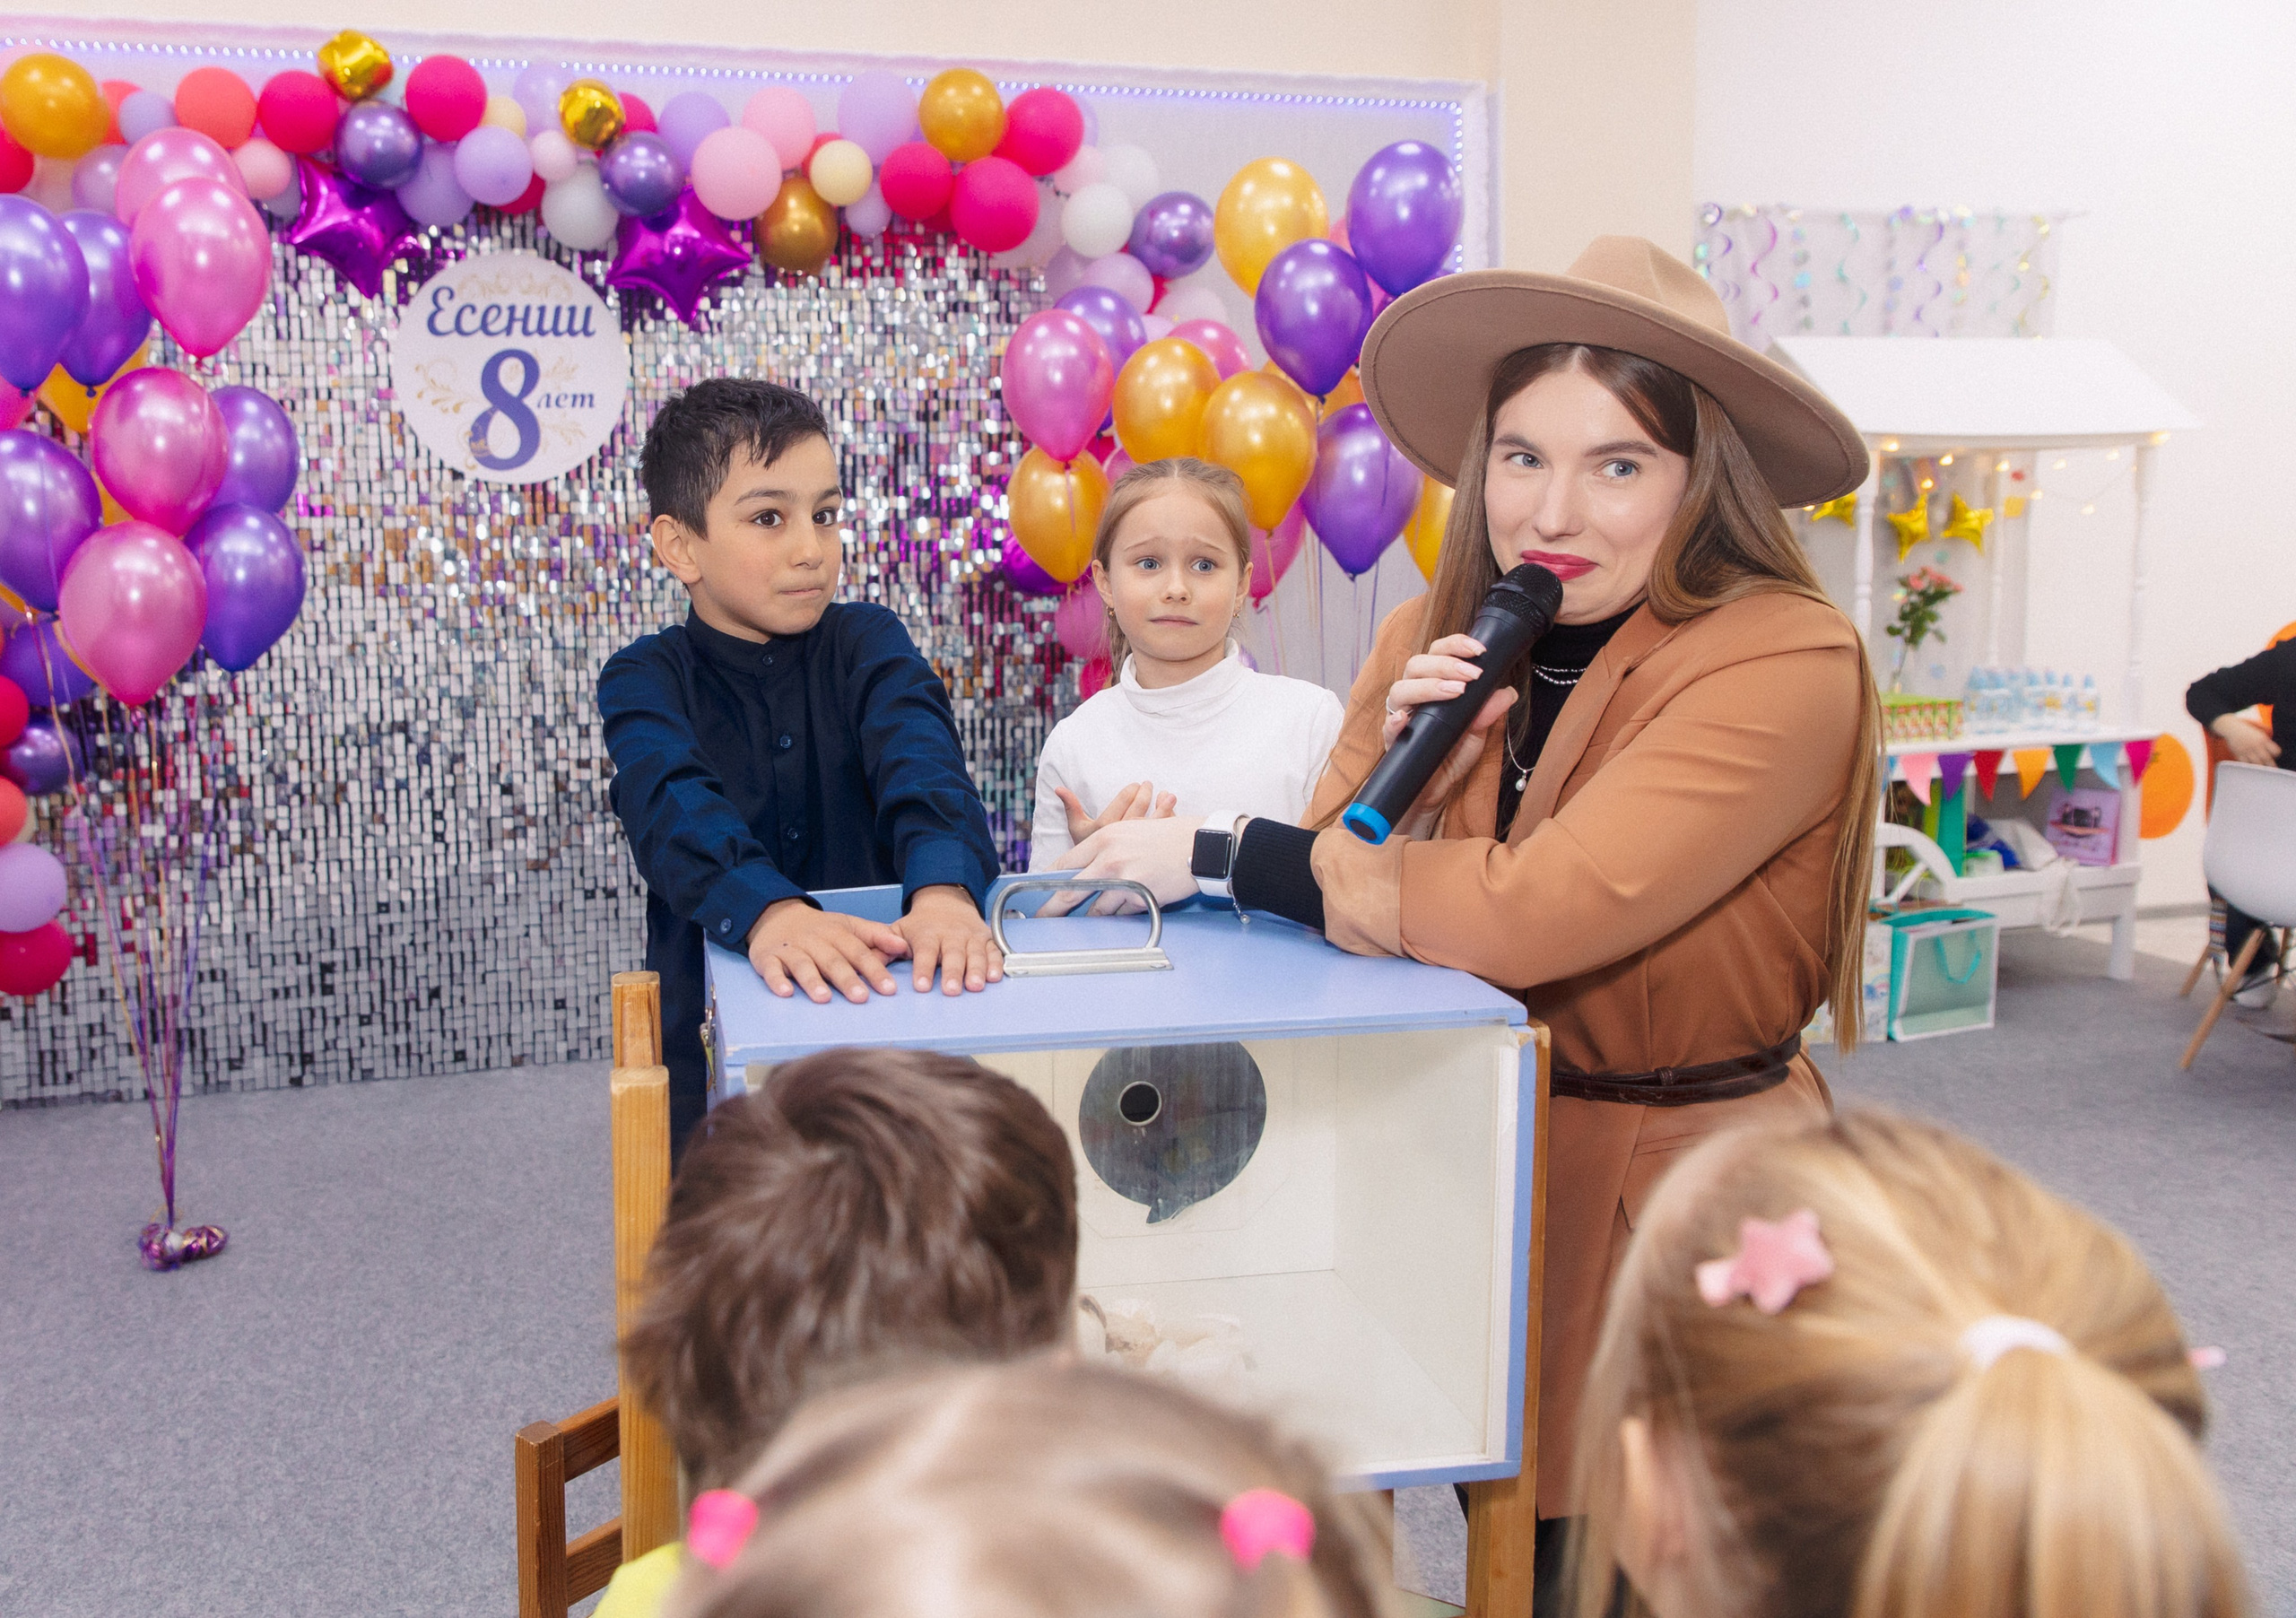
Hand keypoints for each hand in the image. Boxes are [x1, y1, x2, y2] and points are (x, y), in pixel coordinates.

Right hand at [747, 898, 907, 1004]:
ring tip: (824, 998)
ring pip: (803, 965)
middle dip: (847, 979)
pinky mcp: (767, 958)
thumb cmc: (820, 928)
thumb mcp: (849, 925)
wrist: (776, 915)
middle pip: (832, 960)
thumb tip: (904, 946)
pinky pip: (771, 969)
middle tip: (862, 998)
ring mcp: (790, 949)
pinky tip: (785, 992)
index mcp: (836, 933)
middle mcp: (814, 941)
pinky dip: (777, 981)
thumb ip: (876, 935)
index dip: (874, 970)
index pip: (858, 952)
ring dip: (813, 981)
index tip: (889, 988)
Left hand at [894, 884, 1002, 995]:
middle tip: (951, 990)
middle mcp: (951, 934)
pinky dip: (996, 964)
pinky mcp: (986, 939)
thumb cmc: (921, 925)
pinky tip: (995, 977)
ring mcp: (970, 937)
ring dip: (976, 970)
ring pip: (975, 954)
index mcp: (928, 933)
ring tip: (974, 986)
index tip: (921, 986)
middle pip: (952, 954)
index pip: (925, 951)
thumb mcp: (899, 930)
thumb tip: (866, 963)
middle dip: (953, 972)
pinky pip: (993, 951)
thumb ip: (883, 947)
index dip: (923, 968)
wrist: (947, 902)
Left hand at [1040, 815, 1204, 915]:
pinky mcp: (1142, 899)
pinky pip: (1122, 914)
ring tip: (1085, 924)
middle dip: (1052, 909)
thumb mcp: (1128, 831)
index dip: (1048, 882)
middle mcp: (1109, 859)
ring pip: (1097, 909)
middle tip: (1041, 920)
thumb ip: (1103, 850)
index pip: (1065, 864)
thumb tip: (1080, 872)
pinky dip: (1120, 914)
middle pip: (1070, 892)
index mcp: (1103, 838)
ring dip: (1092, 917)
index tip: (1040, 892)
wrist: (1201, 845)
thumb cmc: (1166, 837)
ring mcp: (1125, 881)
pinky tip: (1125, 910)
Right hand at [1054, 780, 1176, 846]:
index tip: (1135, 785)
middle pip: (1138, 812)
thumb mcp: (1076, 830)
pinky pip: (1162, 835)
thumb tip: (1059, 788)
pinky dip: (1170, 821)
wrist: (1103, 883)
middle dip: (1144, 796)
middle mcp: (1119, 841)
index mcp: (1102, 831)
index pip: (1120, 805)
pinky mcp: (1147, 856)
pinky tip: (1173, 811)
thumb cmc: (1090, 855)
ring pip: (1153, 824)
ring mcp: (1135, 850)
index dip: (1129, 793)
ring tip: (1167, 795)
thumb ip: (1071, 807)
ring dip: (1162, 807)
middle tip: (1148, 785)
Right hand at [1380, 633, 1516, 831]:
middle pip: (1417, 664)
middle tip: (1472, 675)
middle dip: (1446, 664)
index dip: (1456, 645)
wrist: (1435, 790)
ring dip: (1427, 686)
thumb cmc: (1452, 755)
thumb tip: (1508, 692)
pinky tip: (1406, 719)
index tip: (1479, 650)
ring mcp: (1400, 716)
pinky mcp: (1392, 741)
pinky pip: (1387, 726)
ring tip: (1454, 692)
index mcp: (1432, 684)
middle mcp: (1413, 695)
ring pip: (1401, 688)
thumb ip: (1489, 712)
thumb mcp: (1478, 733)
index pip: (1438, 653)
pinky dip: (1395, 719)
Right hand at [2213, 713, 2281, 767]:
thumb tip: (2273, 747)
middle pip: (2266, 758)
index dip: (2276, 754)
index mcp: (2263, 739)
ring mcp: (2247, 750)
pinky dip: (2249, 766)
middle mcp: (2255, 745)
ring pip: (2256, 763)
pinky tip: (2251, 768)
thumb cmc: (2246, 730)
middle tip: (2272, 769)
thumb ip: (2267, 739)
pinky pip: (2245, 763)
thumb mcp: (2259, 731)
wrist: (2230, 727)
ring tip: (2262, 770)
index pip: (2275, 750)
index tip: (2274, 755)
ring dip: (2260, 767)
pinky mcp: (2238, 753)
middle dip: (2270, 765)